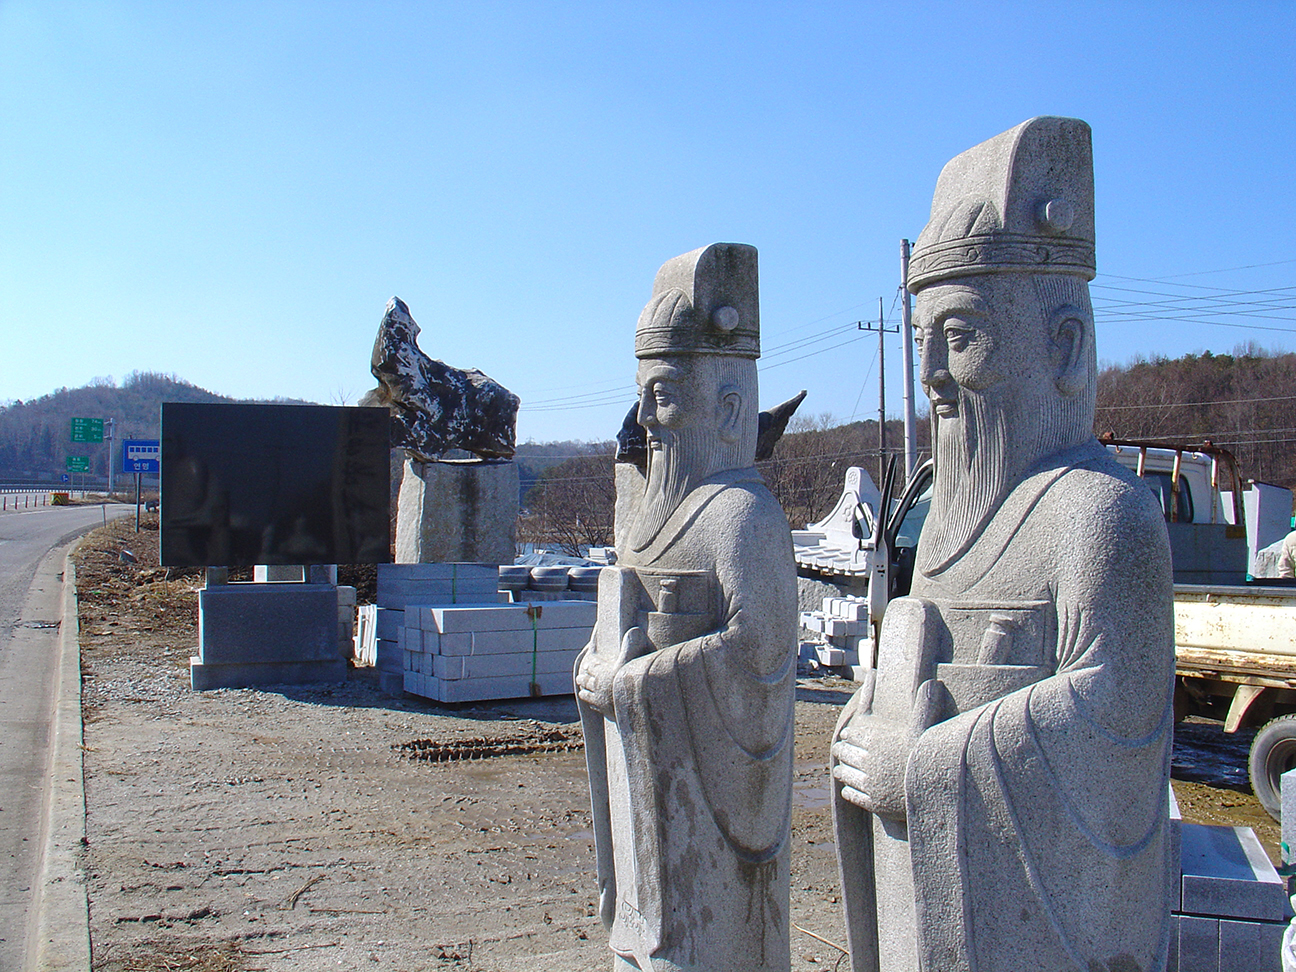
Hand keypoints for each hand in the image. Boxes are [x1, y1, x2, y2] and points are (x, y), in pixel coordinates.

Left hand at [576, 626, 649, 716]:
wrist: (632, 706)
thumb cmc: (631, 682)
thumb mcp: (632, 661)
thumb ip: (631, 646)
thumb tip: (634, 630)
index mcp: (603, 673)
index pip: (593, 668)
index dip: (590, 666)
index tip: (588, 664)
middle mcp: (599, 686)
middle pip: (587, 681)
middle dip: (583, 678)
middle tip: (580, 677)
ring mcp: (600, 701)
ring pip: (588, 695)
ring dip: (585, 692)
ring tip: (582, 690)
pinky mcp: (605, 712)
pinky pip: (595, 708)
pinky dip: (593, 705)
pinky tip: (593, 706)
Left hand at [831, 679, 941, 818]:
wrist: (937, 791)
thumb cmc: (931, 756)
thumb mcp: (926, 728)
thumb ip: (925, 705)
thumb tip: (934, 683)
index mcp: (876, 741)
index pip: (853, 735)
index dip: (850, 734)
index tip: (847, 734)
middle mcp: (869, 761)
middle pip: (846, 753)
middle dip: (843, 750)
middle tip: (839, 749)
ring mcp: (870, 784)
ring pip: (847, 775)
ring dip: (842, 771)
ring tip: (840, 770)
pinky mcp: (873, 803)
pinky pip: (853, 795)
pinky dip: (849, 791)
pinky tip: (848, 790)